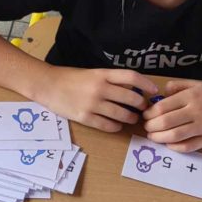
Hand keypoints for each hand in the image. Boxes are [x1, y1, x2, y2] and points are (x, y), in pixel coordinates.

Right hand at [35, 67, 158, 132]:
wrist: (47, 85)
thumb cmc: (70, 78)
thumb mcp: (92, 73)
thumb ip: (110, 80)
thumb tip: (132, 88)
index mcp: (102, 74)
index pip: (131, 77)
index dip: (146, 84)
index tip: (154, 91)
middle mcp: (100, 88)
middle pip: (131, 98)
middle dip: (141, 105)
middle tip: (143, 109)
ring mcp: (92, 104)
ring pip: (122, 114)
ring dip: (131, 118)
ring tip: (131, 118)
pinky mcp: (85, 117)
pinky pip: (108, 126)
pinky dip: (116, 127)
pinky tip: (117, 126)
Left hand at [142, 80, 201, 151]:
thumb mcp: (198, 84)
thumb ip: (178, 86)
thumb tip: (160, 94)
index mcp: (192, 96)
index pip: (162, 107)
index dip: (149, 113)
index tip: (146, 115)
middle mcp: (196, 111)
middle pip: (165, 122)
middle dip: (151, 126)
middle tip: (147, 127)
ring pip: (174, 136)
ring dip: (159, 138)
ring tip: (153, 136)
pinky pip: (188, 146)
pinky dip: (175, 147)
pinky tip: (169, 144)